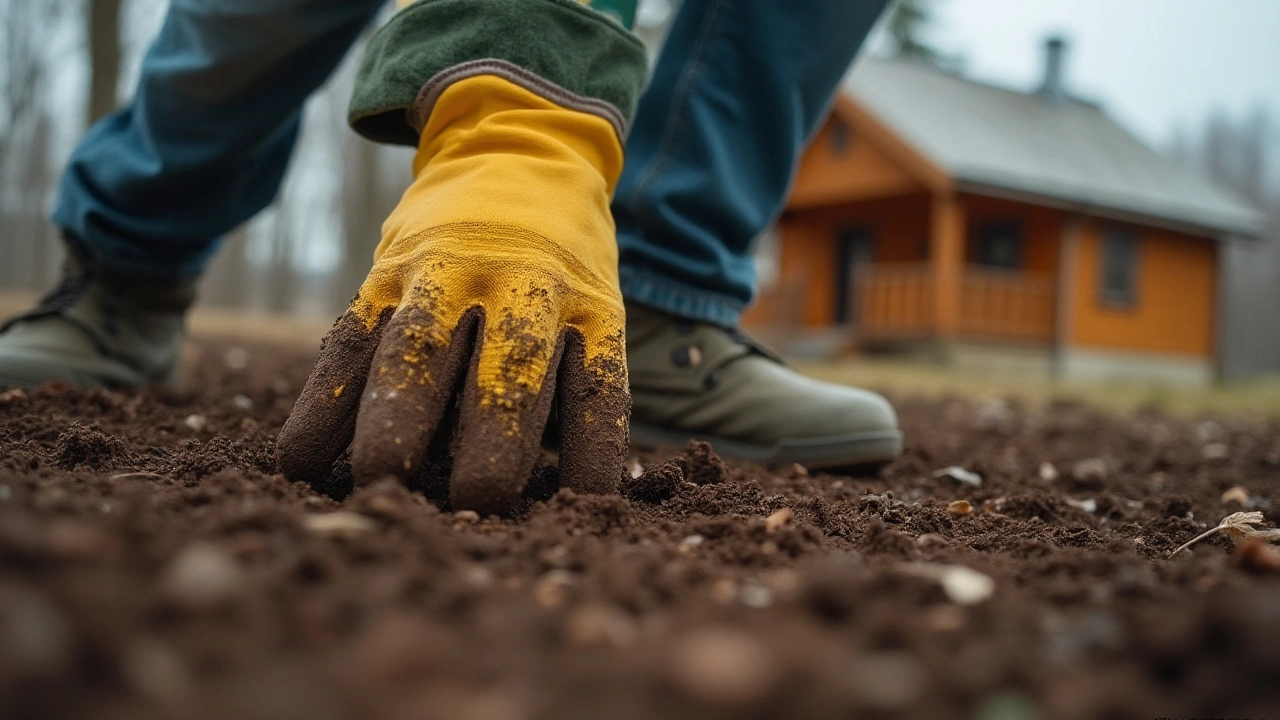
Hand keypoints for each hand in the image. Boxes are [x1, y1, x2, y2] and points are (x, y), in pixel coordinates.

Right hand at [277, 75, 628, 514]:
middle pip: (510, 371)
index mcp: (589, 305)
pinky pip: (350, 341)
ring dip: (398, 417)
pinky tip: (300, 461)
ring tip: (381, 476)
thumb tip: (551, 501)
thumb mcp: (591, 305)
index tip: (583, 509)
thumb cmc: (559, 267)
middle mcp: (521, 286)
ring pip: (420, 348)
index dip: (591, 455)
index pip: (597, 390)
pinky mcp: (385, 275)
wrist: (515, 150)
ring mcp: (446, 273)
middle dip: (492, 442)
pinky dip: (322, 404)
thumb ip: (570, 386)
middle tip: (474, 502)